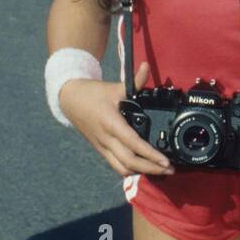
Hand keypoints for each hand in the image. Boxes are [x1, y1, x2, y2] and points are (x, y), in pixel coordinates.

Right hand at [58, 60, 176, 177]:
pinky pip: (115, 165)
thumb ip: (135, 81)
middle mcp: (106, 139)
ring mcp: (102, 147)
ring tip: (158, 171)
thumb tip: (147, 66)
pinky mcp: (100, 149)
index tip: (164, 161)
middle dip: (150, 169)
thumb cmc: (93, 93)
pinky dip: (129, 169)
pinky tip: (142, 168)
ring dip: (140, 172)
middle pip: (129, 162)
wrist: (70, 100)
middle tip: (169, 170)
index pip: (133, 143)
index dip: (150, 154)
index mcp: (111, 123)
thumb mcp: (115, 87)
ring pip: (121, 168)